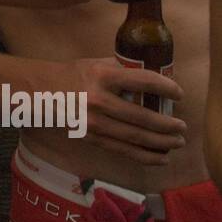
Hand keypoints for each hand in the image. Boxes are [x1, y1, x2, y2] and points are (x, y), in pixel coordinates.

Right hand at [60, 58, 187, 165]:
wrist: (39, 92)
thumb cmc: (71, 74)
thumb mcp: (96, 63)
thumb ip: (123, 69)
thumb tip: (154, 75)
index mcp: (103, 76)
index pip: (144, 81)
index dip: (167, 88)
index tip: (179, 94)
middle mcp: (99, 100)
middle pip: (143, 117)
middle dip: (168, 125)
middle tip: (183, 127)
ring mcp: (94, 122)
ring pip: (136, 137)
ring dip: (162, 143)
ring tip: (178, 142)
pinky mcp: (92, 138)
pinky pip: (123, 150)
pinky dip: (145, 156)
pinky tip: (161, 158)